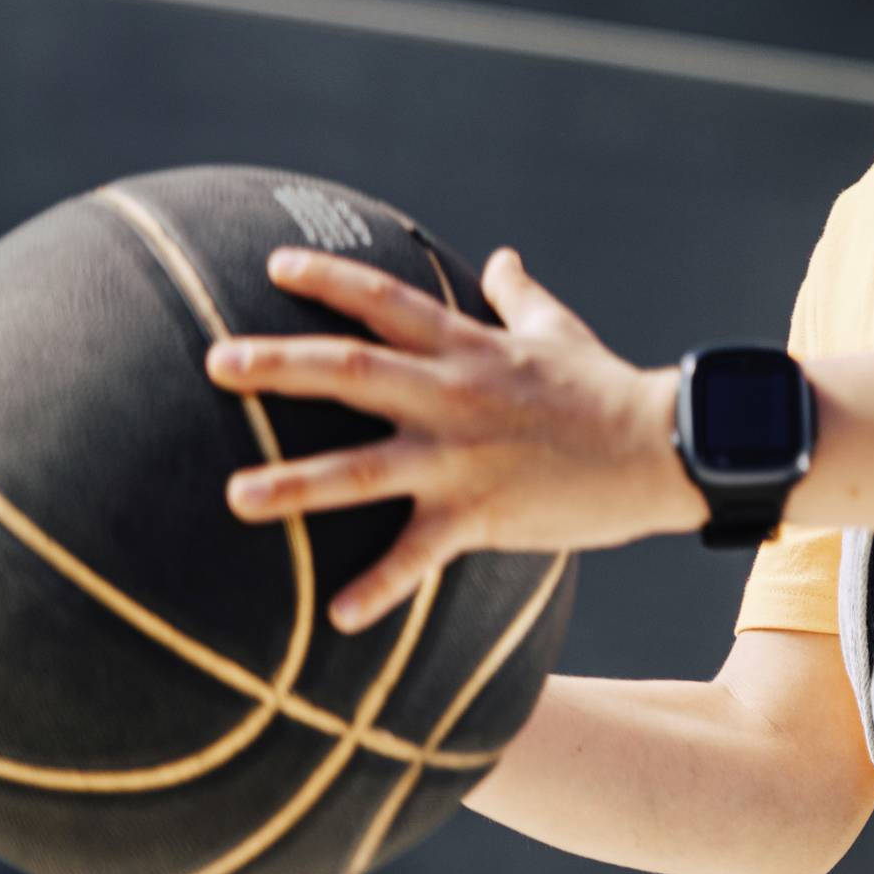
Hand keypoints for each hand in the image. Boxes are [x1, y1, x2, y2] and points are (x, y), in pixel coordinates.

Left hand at [203, 246, 705, 630]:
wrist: (658, 447)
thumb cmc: (604, 386)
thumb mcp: (557, 330)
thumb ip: (518, 294)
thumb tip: (500, 258)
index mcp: (468, 346)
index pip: (386, 302)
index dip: (329, 279)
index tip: (274, 264)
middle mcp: (453, 395)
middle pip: (352, 372)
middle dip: (280, 365)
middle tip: (214, 362)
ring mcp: (462, 457)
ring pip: (364, 468)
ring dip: (297, 483)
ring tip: (234, 495)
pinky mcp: (481, 514)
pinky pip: (418, 556)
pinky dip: (380, 587)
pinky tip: (339, 615)